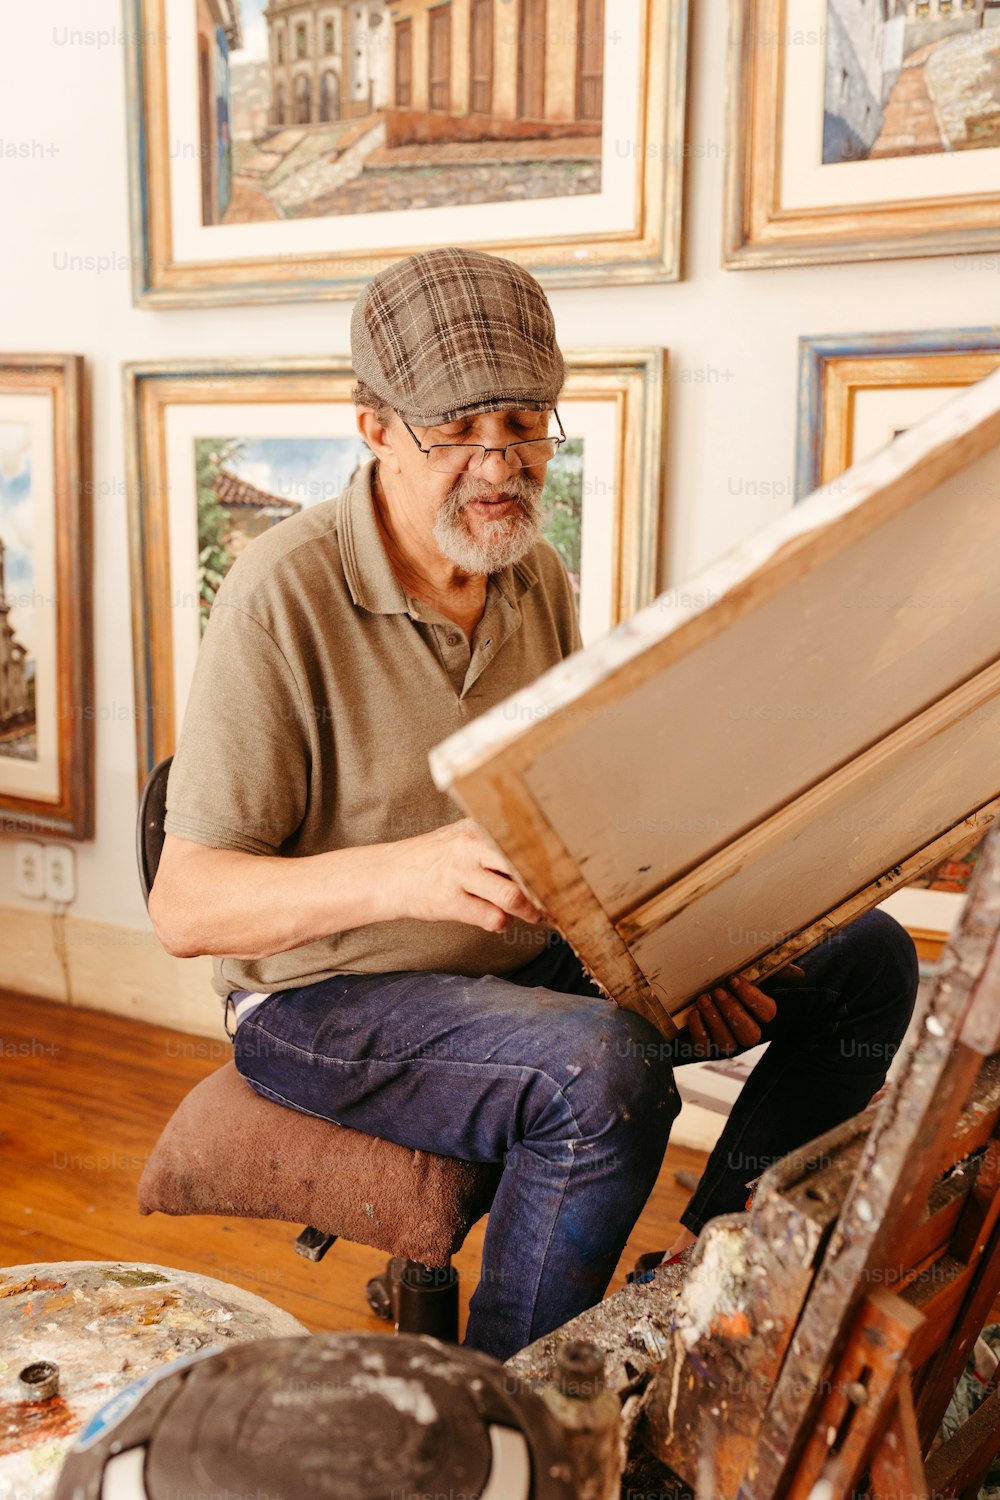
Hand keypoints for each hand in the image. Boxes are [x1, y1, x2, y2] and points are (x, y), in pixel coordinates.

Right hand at [392, 818, 545, 933]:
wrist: (388, 875)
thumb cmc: (432, 857)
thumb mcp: (461, 837)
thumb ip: (494, 843)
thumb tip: (541, 857)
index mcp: (477, 827)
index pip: (525, 839)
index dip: (551, 858)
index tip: (568, 870)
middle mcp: (470, 847)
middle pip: (525, 866)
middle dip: (546, 886)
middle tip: (559, 897)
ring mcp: (460, 874)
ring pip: (513, 896)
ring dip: (530, 911)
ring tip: (536, 915)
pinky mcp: (450, 902)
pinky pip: (492, 918)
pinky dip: (502, 924)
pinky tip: (498, 921)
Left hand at [687, 964, 804, 1058]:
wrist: (709, 998)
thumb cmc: (735, 985)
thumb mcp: (757, 975)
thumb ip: (776, 971)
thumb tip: (797, 972)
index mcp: (764, 1016)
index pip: (768, 1013)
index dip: (751, 997)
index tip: (734, 979)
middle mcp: (749, 1035)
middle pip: (749, 1035)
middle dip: (732, 1011)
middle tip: (718, 991)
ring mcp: (729, 1044)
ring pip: (727, 1043)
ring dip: (714, 1020)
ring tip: (703, 999)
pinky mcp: (708, 1050)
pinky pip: (705, 1049)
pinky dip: (699, 1031)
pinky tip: (694, 1013)